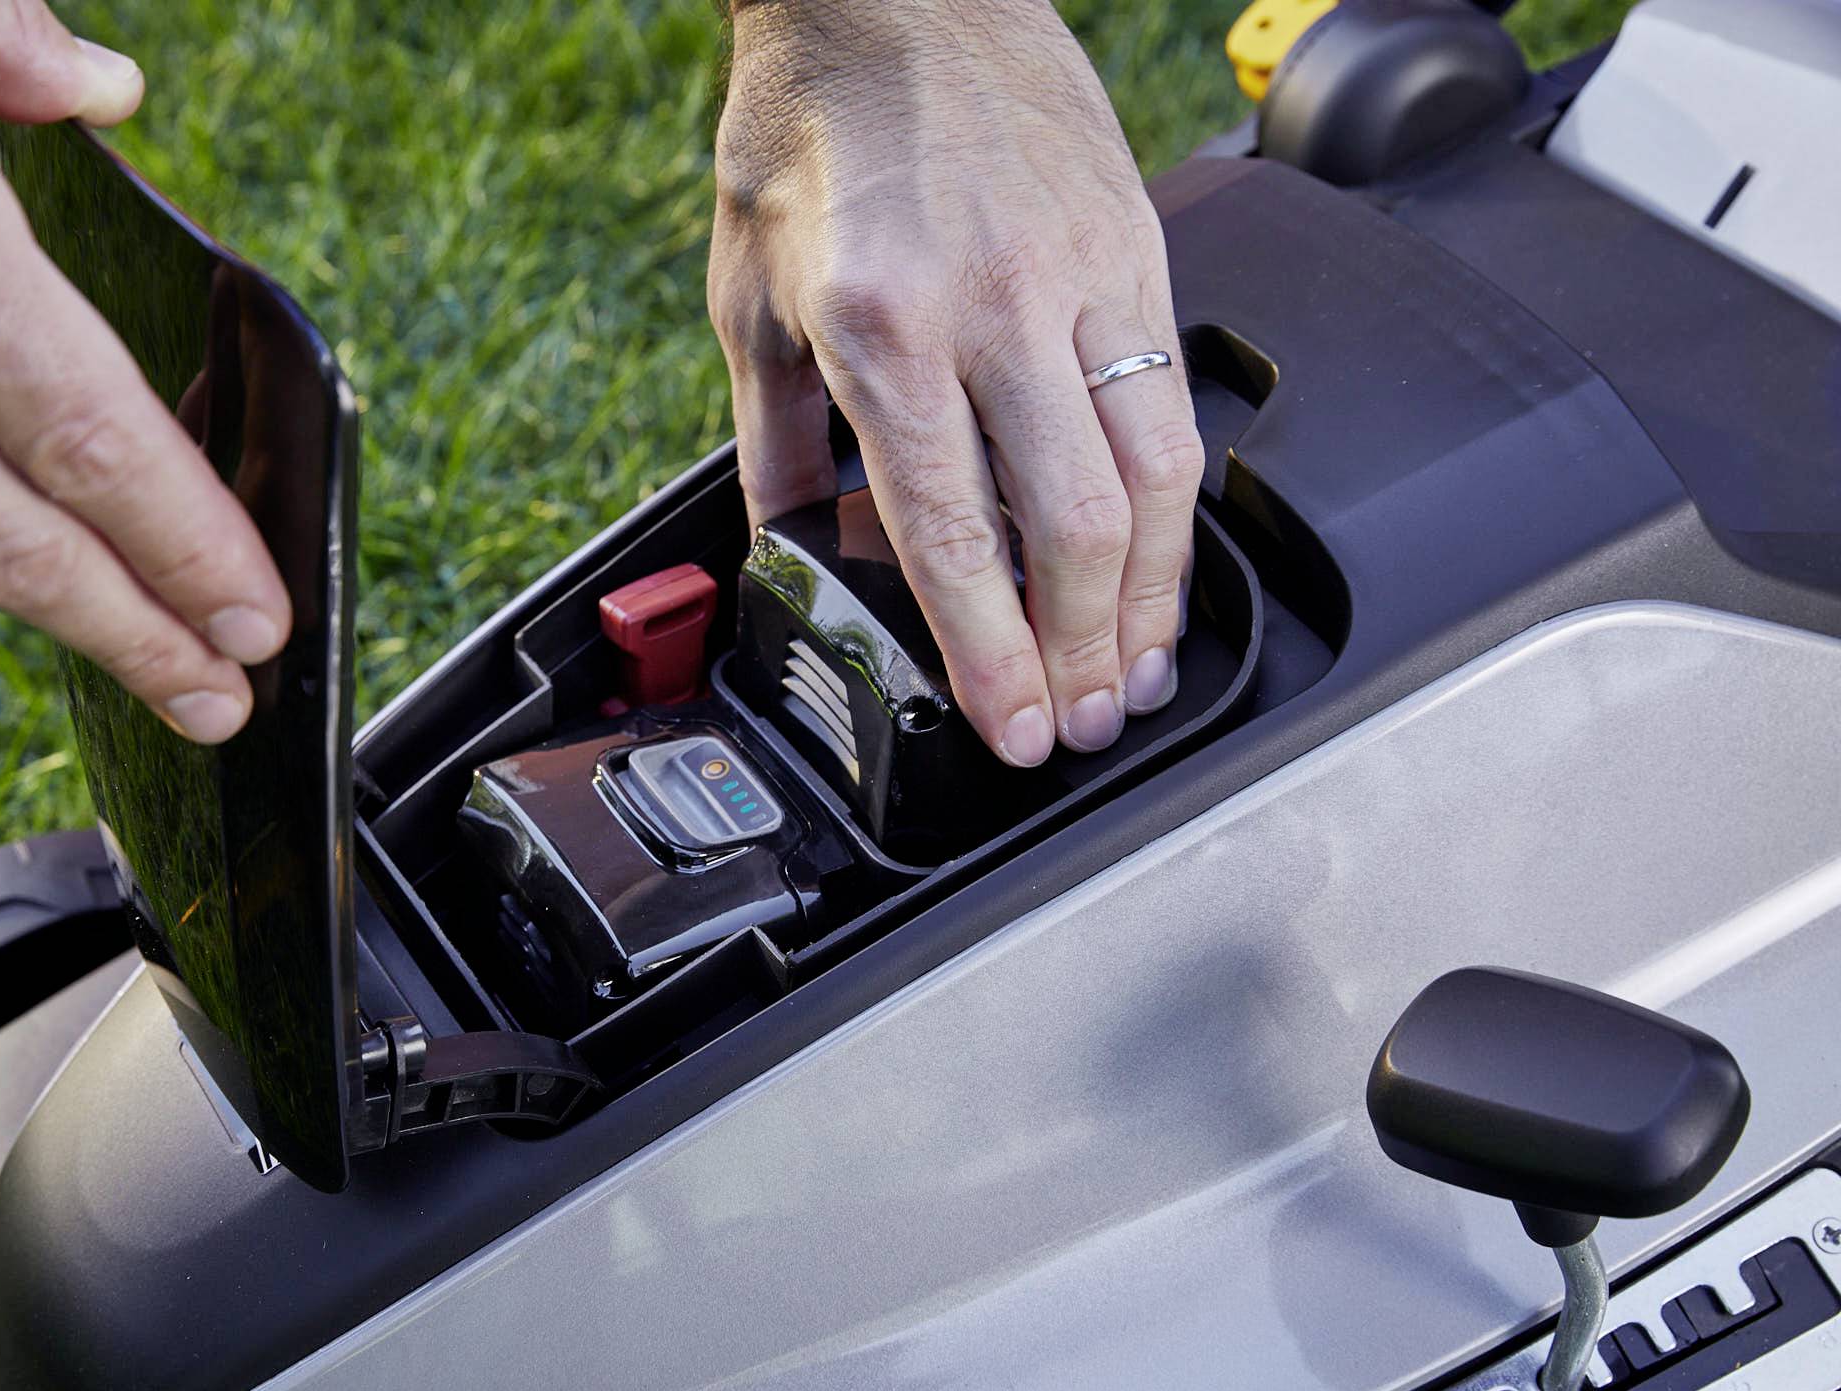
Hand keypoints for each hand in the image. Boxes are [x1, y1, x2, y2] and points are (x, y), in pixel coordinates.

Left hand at [709, 0, 1202, 765]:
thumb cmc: (808, 126)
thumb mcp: (748, 300)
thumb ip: (778, 443)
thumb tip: (798, 550)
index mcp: (883, 326)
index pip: (954, 533)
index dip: (991, 654)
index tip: (1011, 728)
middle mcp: (996, 304)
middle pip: (1075, 524)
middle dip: (1084, 652)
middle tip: (1078, 724)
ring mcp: (1083, 273)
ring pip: (1155, 472)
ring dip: (1151, 597)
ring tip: (1133, 672)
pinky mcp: (1139, 246)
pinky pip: (1177, 398)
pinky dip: (1177, 503)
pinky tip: (1160, 559)